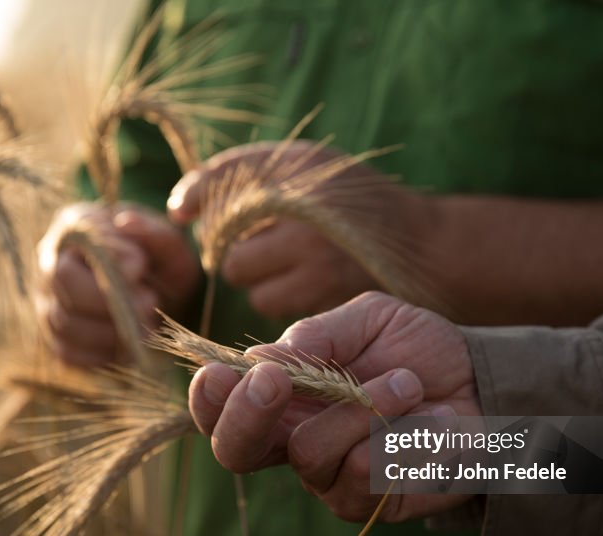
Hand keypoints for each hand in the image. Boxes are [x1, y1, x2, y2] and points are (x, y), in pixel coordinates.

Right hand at [35, 202, 199, 366]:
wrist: (158, 290)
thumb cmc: (159, 260)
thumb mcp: (168, 241)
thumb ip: (152, 231)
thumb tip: (126, 223)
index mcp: (74, 228)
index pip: (73, 244)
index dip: (107, 262)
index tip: (142, 267)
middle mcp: (50, 263)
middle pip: (62, 287)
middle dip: (110, 302)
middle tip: (149, 304)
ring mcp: (48, 302)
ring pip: (64, 324)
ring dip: (111, 332)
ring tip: (146, 326)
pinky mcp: (56, 337)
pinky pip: (69, 353)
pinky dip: (103, 355)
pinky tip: (130, 346)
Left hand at [167, 141, 420, 318]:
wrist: (423, 244)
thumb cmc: (353, 203)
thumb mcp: (306, 167)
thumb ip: (240, 175)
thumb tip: (178, 212)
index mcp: (301, 166)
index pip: (222, 175)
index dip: (196, 195)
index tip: (181, 212)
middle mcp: (307, 208)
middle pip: (228, 239)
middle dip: (231, 246)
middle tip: (256, 240)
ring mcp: (316, 254)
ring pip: (246, 277)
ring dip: (255, 275)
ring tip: (284, 262)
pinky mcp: (324, 293)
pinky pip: (270, 302)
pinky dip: (277, 295)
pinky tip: (301, 282)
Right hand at [187, 291, 478, 521]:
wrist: (485, 382)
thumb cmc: (419, 348)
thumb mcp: (368, 320)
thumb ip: (316, 336)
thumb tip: (261, 358)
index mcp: (282, 396)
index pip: (221, 408)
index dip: (208, 398)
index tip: (219, 374)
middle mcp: (294, 440)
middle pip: (237, 451)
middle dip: (246, 415)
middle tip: (273, 382)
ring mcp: (329, 477)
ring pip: (308, 452)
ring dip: (361, 408)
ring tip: (410, 383)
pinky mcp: (371, 504)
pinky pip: (363, 474)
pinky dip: (402, 437)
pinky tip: (433, 419)